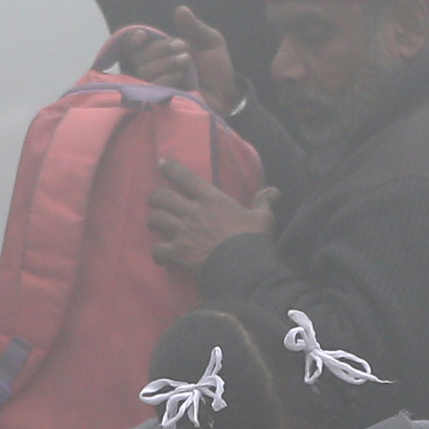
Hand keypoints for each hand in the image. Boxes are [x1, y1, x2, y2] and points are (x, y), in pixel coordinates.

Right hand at [114, 5, 241, 110]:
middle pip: (140, 56)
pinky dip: (165, 79)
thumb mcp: (210, 42)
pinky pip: (152, 88)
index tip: (142, 36)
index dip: (132, 40)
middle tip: (184, 47)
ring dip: (166, 63)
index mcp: (161, 52)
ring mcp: (156, 86)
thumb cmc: (216, 68)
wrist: (226, 93)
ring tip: (186, 61)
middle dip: (161, 48)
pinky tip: (180, 77)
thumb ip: (194, 27)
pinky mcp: (161, 101)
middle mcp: (154, 68)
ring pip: (145, 71)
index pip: (134, 46)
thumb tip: (180, 10)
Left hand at [146, 156, 276, 272]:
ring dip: (154, 222)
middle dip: (156, 198)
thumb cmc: (253, 239)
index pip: (187, 178)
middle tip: (157, 201)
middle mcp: (193, 212)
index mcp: (212, 200)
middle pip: (162, 197)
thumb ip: (264, 201)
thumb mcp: (263, 217)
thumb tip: (274, 191)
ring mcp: (183, 233)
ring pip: (155, 220)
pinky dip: (158, 253)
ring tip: (157, 225)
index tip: (161, 162)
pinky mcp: (178, 253)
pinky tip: (162, 255)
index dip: (171, 168)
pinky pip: (157, 250)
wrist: (244, 266)